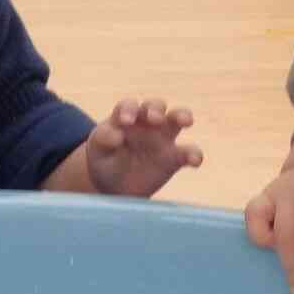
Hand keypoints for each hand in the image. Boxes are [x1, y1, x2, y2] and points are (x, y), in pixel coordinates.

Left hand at [82, 99, 203, 198]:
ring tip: (186, 121)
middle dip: (156, 109)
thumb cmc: (105, 161)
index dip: (129, 110)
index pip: (128, 107)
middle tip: (154, 118)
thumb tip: (117, 135)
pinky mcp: (174, 158)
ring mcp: (163, 138)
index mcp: (124, 118)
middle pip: (155, 106)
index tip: (127, 121)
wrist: (116, 186)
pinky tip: (194, 161)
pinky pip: (188, 153)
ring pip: (177, 119)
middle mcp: (146, 122)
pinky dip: (194, 154)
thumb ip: (104, 140)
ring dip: (182, 116)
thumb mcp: (98, 151)